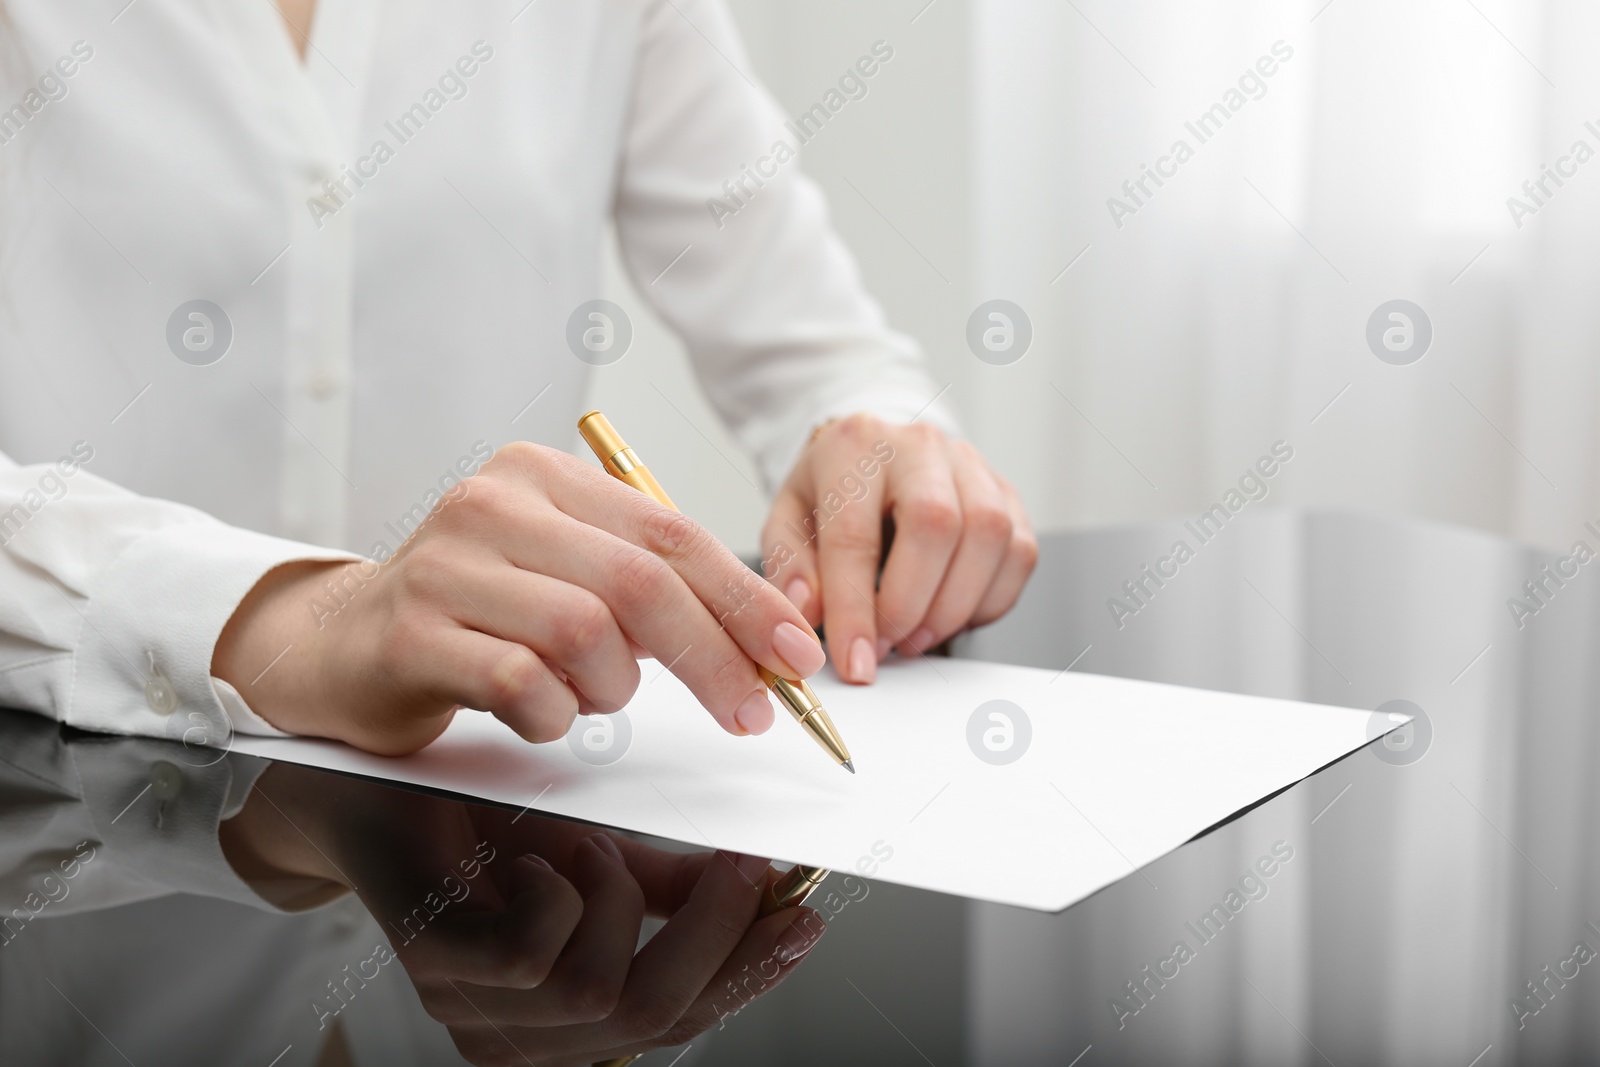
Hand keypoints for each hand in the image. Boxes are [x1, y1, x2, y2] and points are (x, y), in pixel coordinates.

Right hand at [213, 443, 826, 754]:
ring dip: (614, 689)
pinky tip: (545, 714)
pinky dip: (557, 717)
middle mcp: (493, 503)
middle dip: (714, 657)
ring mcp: (446, 565)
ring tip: (592, 697)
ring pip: (586, 634)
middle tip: (751, 712)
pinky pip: (523, 684)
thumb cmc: (478, 613)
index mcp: (543, 475)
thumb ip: (652, 588)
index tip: (795, 656)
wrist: (342, 644)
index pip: (671, 532)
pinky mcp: (412, 632)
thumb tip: (767, 639)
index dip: (745, 600)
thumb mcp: (567, 573)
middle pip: (640, 583)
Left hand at [220, 763, 824, 1065]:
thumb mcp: (604, 856)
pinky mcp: (435, 964)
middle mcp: (522, 1036)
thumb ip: (674, 887)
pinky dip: (560, 895)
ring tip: (605, 845)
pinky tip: (547, 858)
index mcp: (566, 1022)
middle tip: (746, 867)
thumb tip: (768, 886)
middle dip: (714, 940)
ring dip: (620, 904)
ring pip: (595, 990)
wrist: (380, 789)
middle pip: (650, 1020)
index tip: (804, 919)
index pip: (679, 1023)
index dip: (749, 975)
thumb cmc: (486, 827)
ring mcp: (473, 1008)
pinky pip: (530, 956)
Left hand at [762, 415, 1036, 682]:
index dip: (856, 609)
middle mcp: (919, 446)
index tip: (856, 663)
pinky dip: (990, 602)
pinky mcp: (1008, 493)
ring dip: (953, 607)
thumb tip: (808, 612)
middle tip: (888, 647)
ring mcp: (971, 466)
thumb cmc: (832, 492)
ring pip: (988, 537)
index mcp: (854, 447)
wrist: (874, 456)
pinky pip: (1020, 553)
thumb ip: (791, 566)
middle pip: (936, 525)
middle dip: (911, 605)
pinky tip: (951, 615)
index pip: (855, 534)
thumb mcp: (789, 520)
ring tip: (916, 636)